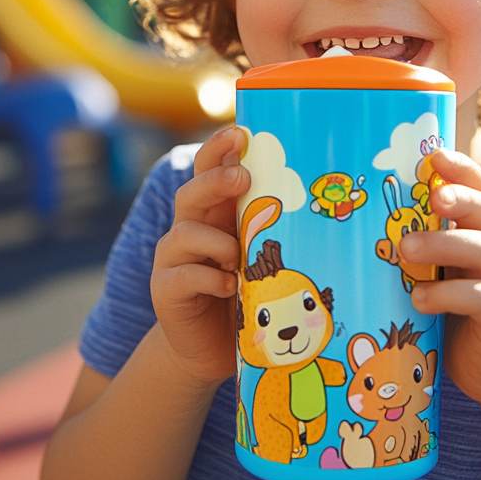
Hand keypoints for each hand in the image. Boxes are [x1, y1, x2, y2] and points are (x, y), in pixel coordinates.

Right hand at [150, 127, 249, 386]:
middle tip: (242, 178)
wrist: (208, 347)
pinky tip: (227, 288)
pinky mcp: (165, 289)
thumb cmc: (243, 295)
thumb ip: (269, 231)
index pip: (209, 169)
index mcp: (214, 212)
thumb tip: (315, 202)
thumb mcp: (258, 257)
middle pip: (192, 192)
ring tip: (237, 259)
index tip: (239, 133)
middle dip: (216, 181)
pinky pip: (182, 275)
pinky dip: (208, 278)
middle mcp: (189, 228)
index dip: (219, 149)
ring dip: (216, 242)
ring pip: (183, 232)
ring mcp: (173, 259)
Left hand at [399, 148, 480, 405]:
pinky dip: (449, 294)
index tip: (433, 155)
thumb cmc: (464, 314)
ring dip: (444, 244)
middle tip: (431, 197)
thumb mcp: (449, 272)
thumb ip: (427, 247)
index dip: (461, 169)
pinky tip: (420, 298)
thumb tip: (367, 221)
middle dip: (460, 197)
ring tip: (405, 248)